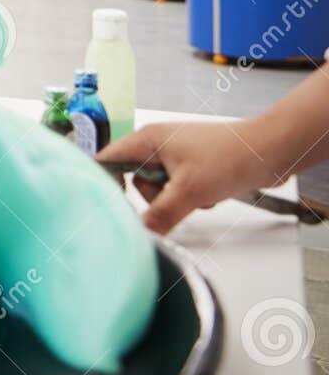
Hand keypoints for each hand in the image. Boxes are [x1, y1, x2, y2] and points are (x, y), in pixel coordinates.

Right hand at [96, 119, 282, 233]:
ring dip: (174, 200)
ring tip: (197, 197)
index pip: (108, 160)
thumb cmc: (230, 157)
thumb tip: (140, 234)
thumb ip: (160, 215)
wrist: (272, 150)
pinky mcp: (193, 167)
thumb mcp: (189, 191)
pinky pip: (178, 189)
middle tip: (169, 201)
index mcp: (147, 140)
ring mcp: (176, 155)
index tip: (110, 206)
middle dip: (152, 197)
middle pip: (134, 180)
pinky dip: (190, 198)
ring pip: (158, 188)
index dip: (103, 183)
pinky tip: (208, 196)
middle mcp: (157, 145)